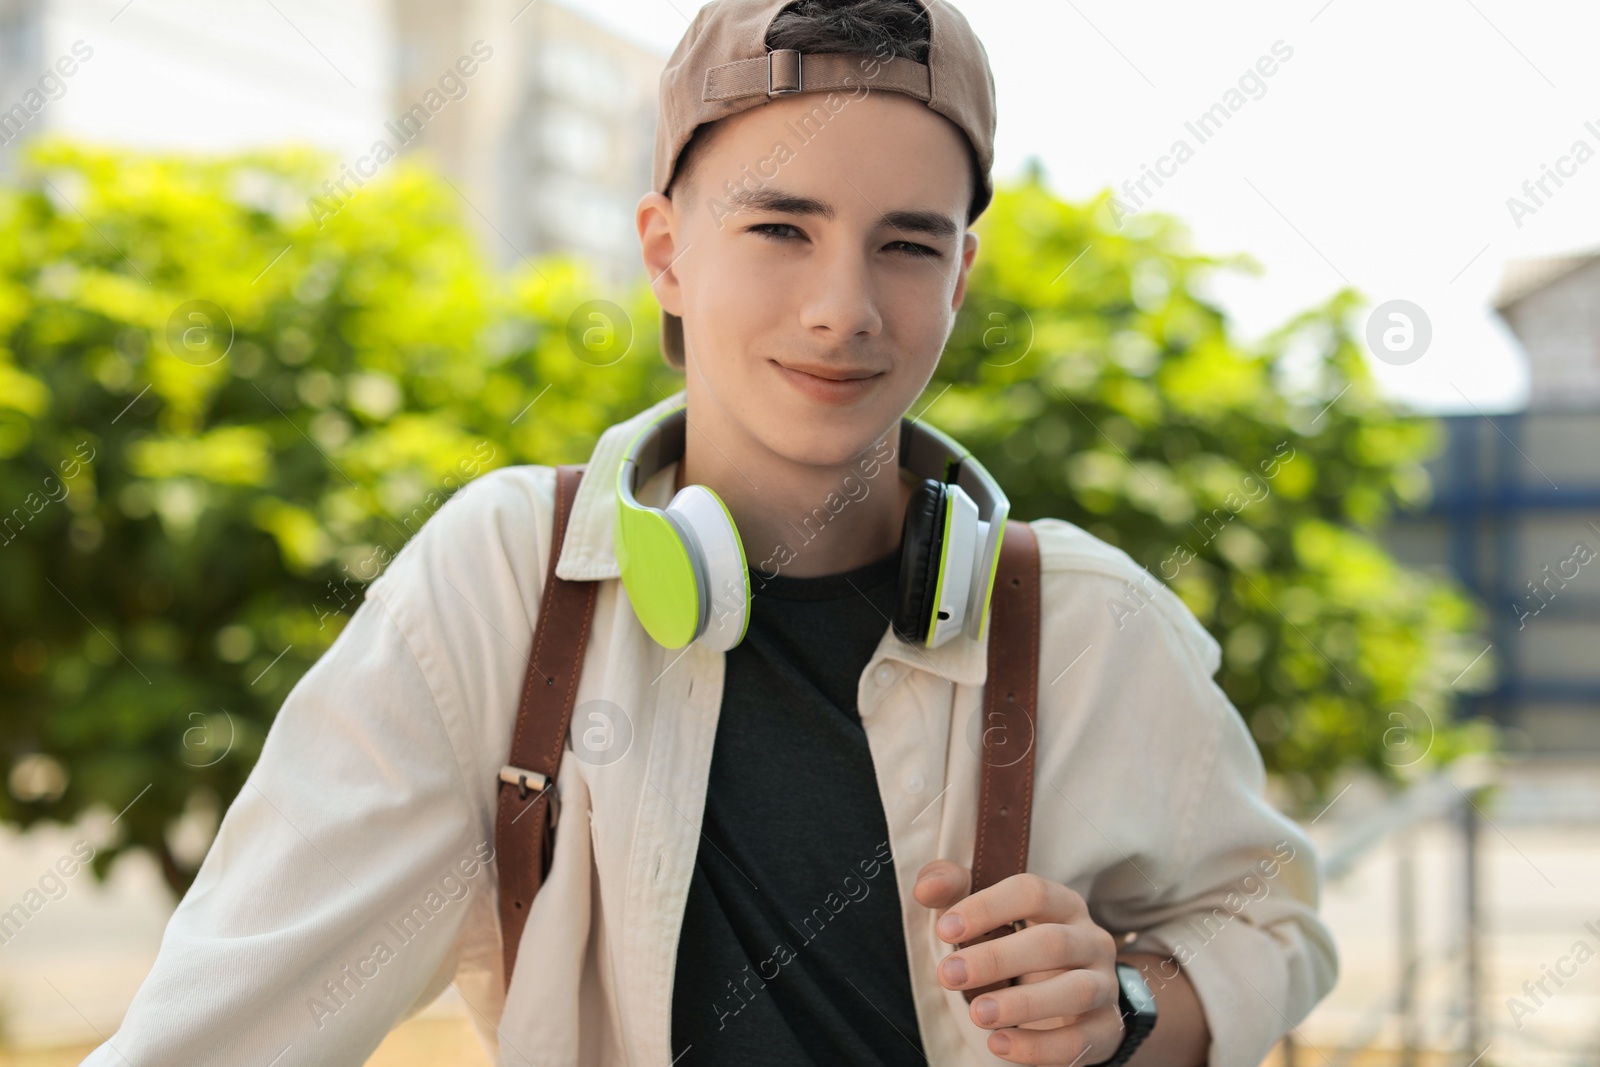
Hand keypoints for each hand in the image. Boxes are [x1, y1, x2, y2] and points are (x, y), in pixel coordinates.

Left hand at [913, 859, 1124, 1065]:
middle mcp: (1091, 940)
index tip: (944, 928)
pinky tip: (997, 1044)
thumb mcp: (989, 913)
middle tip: (947, 975)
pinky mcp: (1105, 1029)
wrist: (1077, 1000)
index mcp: (1063, 904)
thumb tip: (926, 890)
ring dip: (1022, 1004)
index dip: (988, 906)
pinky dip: (1038, 1047)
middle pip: (1052, 942)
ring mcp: (1104, 985)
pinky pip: (1079, 1040)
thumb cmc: (1020, 946)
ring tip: (976, 1014)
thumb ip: (954, 889)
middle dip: (996, 959)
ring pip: (1075, 991)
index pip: (1033, 892)